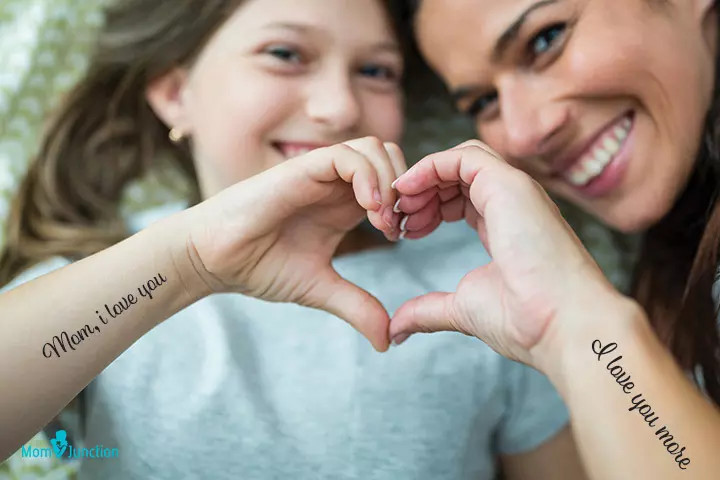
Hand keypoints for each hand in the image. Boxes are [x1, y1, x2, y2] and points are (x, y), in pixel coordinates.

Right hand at [180, 137, 405, 351]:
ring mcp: (320, 173)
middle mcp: (336, 184)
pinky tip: (367, 211)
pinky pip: (346, 155)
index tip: (405, 238)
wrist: (214, 259)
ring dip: (390, 182)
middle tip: (400, 227)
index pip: (394, 183)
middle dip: (408, 188)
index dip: (410, 205)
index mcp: (345, 205)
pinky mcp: (301, 169)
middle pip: (393, 157)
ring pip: (375, 148)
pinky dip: (367, 176)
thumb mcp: (320, 290)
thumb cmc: (259, 267)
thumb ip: (356, 307)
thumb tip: (387, 342)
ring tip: (383, 223)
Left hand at [388, 140, 624, 367]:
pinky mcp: (510, 185)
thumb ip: (428, 310)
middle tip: (397, 219)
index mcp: (503, 225)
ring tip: (401, 207)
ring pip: (460, 159)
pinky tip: (407, 189)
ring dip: (422, 178)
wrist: (561, 327)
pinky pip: (463, 156)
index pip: (460, 196)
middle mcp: (511, 202)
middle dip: (420, 192)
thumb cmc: (524, 321)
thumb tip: (397, 329)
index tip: (405, 232)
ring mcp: (513, 191)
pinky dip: (429, 166)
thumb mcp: (462, 309)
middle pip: (457, 174)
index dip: (427, 207)